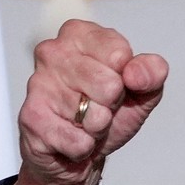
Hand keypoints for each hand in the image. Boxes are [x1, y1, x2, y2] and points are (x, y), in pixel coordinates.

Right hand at [15, 20, 168, 184]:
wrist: (83, 150)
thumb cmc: (110, 110)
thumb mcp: (143, 89)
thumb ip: (153, 72)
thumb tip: (135, 74)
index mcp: (81, 34)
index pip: (120, 55)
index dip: (128, 79)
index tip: (119, 83)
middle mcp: (53, 51)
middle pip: (108, 85)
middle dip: (113, 105)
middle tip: (101, 106)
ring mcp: (39, 83)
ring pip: (94, 115)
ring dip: (98, 127)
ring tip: (85, 121)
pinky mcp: (31, 117)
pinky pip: (77, 140)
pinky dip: (84, 146)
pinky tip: (72, 137)